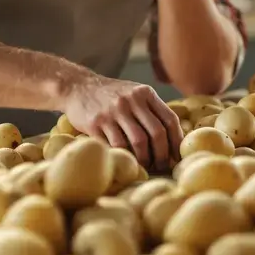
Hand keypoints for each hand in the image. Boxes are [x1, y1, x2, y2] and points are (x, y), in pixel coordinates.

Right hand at [62, 74, 182, 170]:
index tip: (177, 157)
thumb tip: (174, 140)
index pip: (170, 119)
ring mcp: (113, 111)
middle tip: (162, 167)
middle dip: (162, 155)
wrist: (78, 87)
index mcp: (145, 93)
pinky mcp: (96, 123)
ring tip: (146, 167)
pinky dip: (124, 157)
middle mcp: (131, 100)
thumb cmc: (111, 96)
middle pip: (156, 133)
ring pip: (138, 142)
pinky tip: (127, 162)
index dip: (177, 141)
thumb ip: (152, 110)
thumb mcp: (134, 94)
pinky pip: (116, 145)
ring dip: (145, 159)